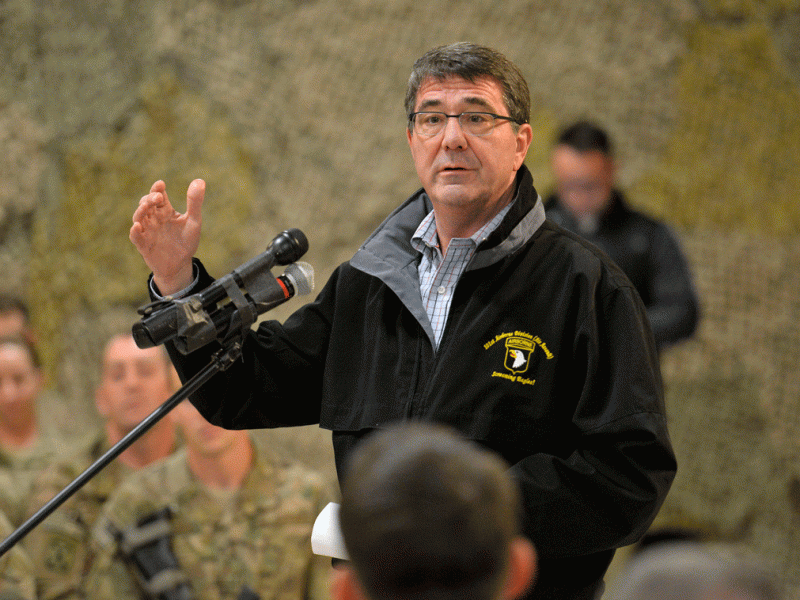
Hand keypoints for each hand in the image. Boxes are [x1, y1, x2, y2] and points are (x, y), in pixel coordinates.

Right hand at [130, 179, 204, 294]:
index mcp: (165, 211)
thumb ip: (195, 202)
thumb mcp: (194, 221)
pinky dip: (135, 232)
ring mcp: (147, 231)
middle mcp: (154, 219)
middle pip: (146, 204)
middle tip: (158, 197)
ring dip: (141, 210)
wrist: (181, 264)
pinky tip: (137, 227)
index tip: (161, 184)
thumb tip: (200, 180)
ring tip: (147, 206)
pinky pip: (136, 237)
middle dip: (150, 199)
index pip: (158, 196)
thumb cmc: (186, 241)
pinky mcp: (144, 245)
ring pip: (138, 217)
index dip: (157, 189)